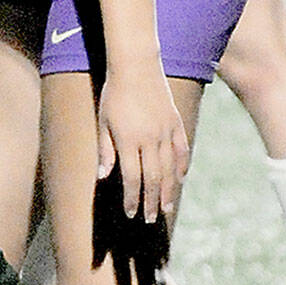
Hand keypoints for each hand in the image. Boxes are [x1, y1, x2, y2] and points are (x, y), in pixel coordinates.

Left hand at [95, 64, 189, 224]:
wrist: (136, 65)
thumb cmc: (114, 95)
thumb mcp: (103, 123)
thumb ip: (105, 151)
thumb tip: (103, 177)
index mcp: (130, 140)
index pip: (133, 179)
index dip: (132, 199)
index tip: (131, 213)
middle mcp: (151, 138)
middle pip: (153, 178)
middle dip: (151, 202)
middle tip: (149, 219)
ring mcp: (166, 130)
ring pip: (169, 168)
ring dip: (167, 190)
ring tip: (165, 207)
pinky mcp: (176, 121)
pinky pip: (182, 149)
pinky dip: (181, 167)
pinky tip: (180, 180)